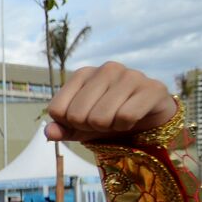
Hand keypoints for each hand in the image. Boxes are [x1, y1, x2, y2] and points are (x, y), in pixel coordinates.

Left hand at [46, 62, 177, 143]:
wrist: (148, 117)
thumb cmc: (108, 118)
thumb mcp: (80, 127)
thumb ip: (62, 129)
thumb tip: (49, 132)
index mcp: (83, 74)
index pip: (56, 110)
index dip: (68, 123)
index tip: (84, 119)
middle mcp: (106, 69)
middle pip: (77, 116)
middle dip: (88, 127)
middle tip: (104, 121)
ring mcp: (131, 75)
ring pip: (100, 118)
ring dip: (108, 128)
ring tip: (118, 119)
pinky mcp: (152, 88)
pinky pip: (125, 117)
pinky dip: (125, 126)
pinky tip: (133, 119)